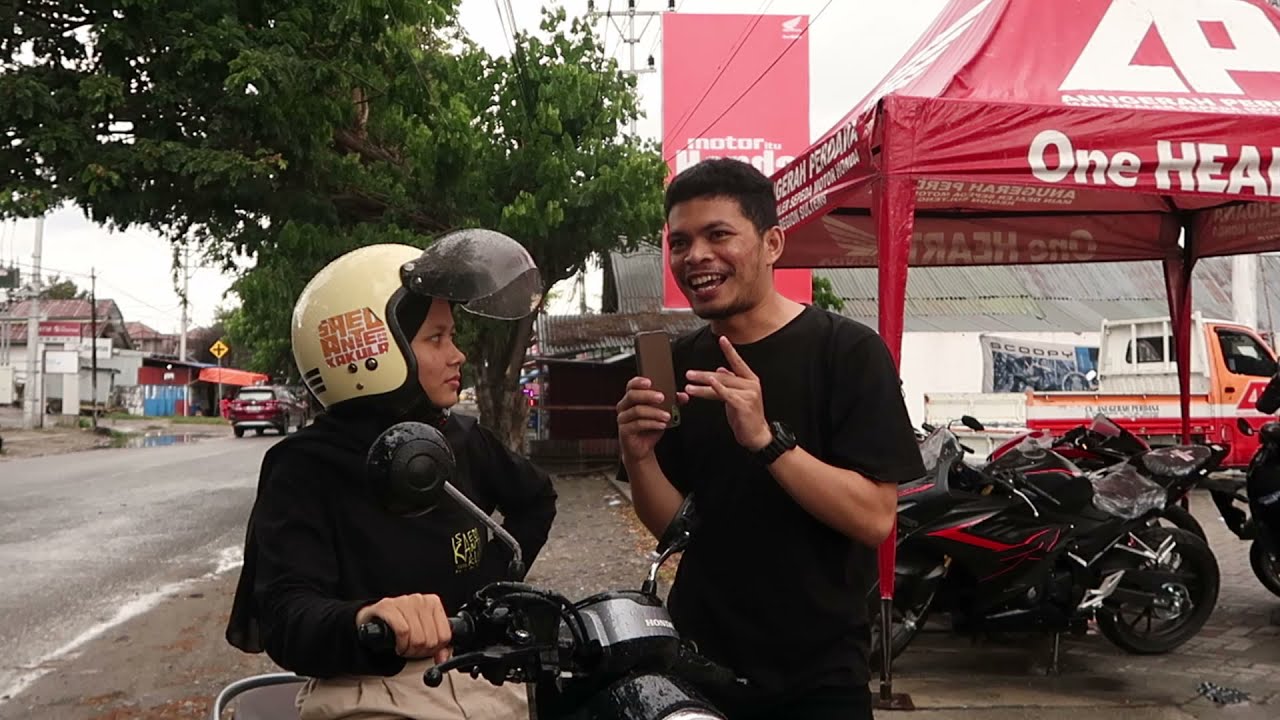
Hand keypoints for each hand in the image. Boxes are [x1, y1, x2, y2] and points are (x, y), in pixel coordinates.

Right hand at [356, 593, 452, 663]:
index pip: (444, 635)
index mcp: (433, 603)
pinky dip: (401, 645)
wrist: (374, 617)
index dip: (435, 650)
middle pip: (430, 639)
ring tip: (404, 648)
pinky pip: (402, 632)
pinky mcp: (387, 607)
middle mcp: (420, 600)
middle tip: (412, 651)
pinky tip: (398, 646)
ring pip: (417, 637)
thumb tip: (443, 658)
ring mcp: (404, 601)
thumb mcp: (423, 633)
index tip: (425, 651)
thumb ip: (438, 646)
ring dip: (409, 650)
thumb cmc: (400, 624)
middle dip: (420, 651)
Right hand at [616, 376, 688, 462]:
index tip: (650, 381)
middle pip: (632, 395)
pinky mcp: (624, 431)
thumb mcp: (661, 413)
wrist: (642, 449)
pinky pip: (638, 424)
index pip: (631, 385)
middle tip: (662, 397)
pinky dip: (652, 423)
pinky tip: (662, 425)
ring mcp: (622, 419)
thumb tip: (683, 396)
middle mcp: (624, 407)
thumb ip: (671, 403)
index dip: (639, 381)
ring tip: (667, 416)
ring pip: (637, 410)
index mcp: (631, 398)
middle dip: (648, 395)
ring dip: (654, 412)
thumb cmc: (649, 428)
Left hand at [684, 336, 770, 450]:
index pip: (737, 362)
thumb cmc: (746, 415)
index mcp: (750, 380)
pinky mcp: (743, 404)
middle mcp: (750, 384)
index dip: (729, 350)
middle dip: (704, 375)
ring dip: (703, 386)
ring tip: (689, 385)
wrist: (756, 435)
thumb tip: (721, 369)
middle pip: (723, 376)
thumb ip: (730, 382)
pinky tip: (709, 384)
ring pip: (722, 386)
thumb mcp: (737, 396)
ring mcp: (748, 394)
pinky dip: (717, 389)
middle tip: (689, 374)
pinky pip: (727, 395)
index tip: (722, 339)